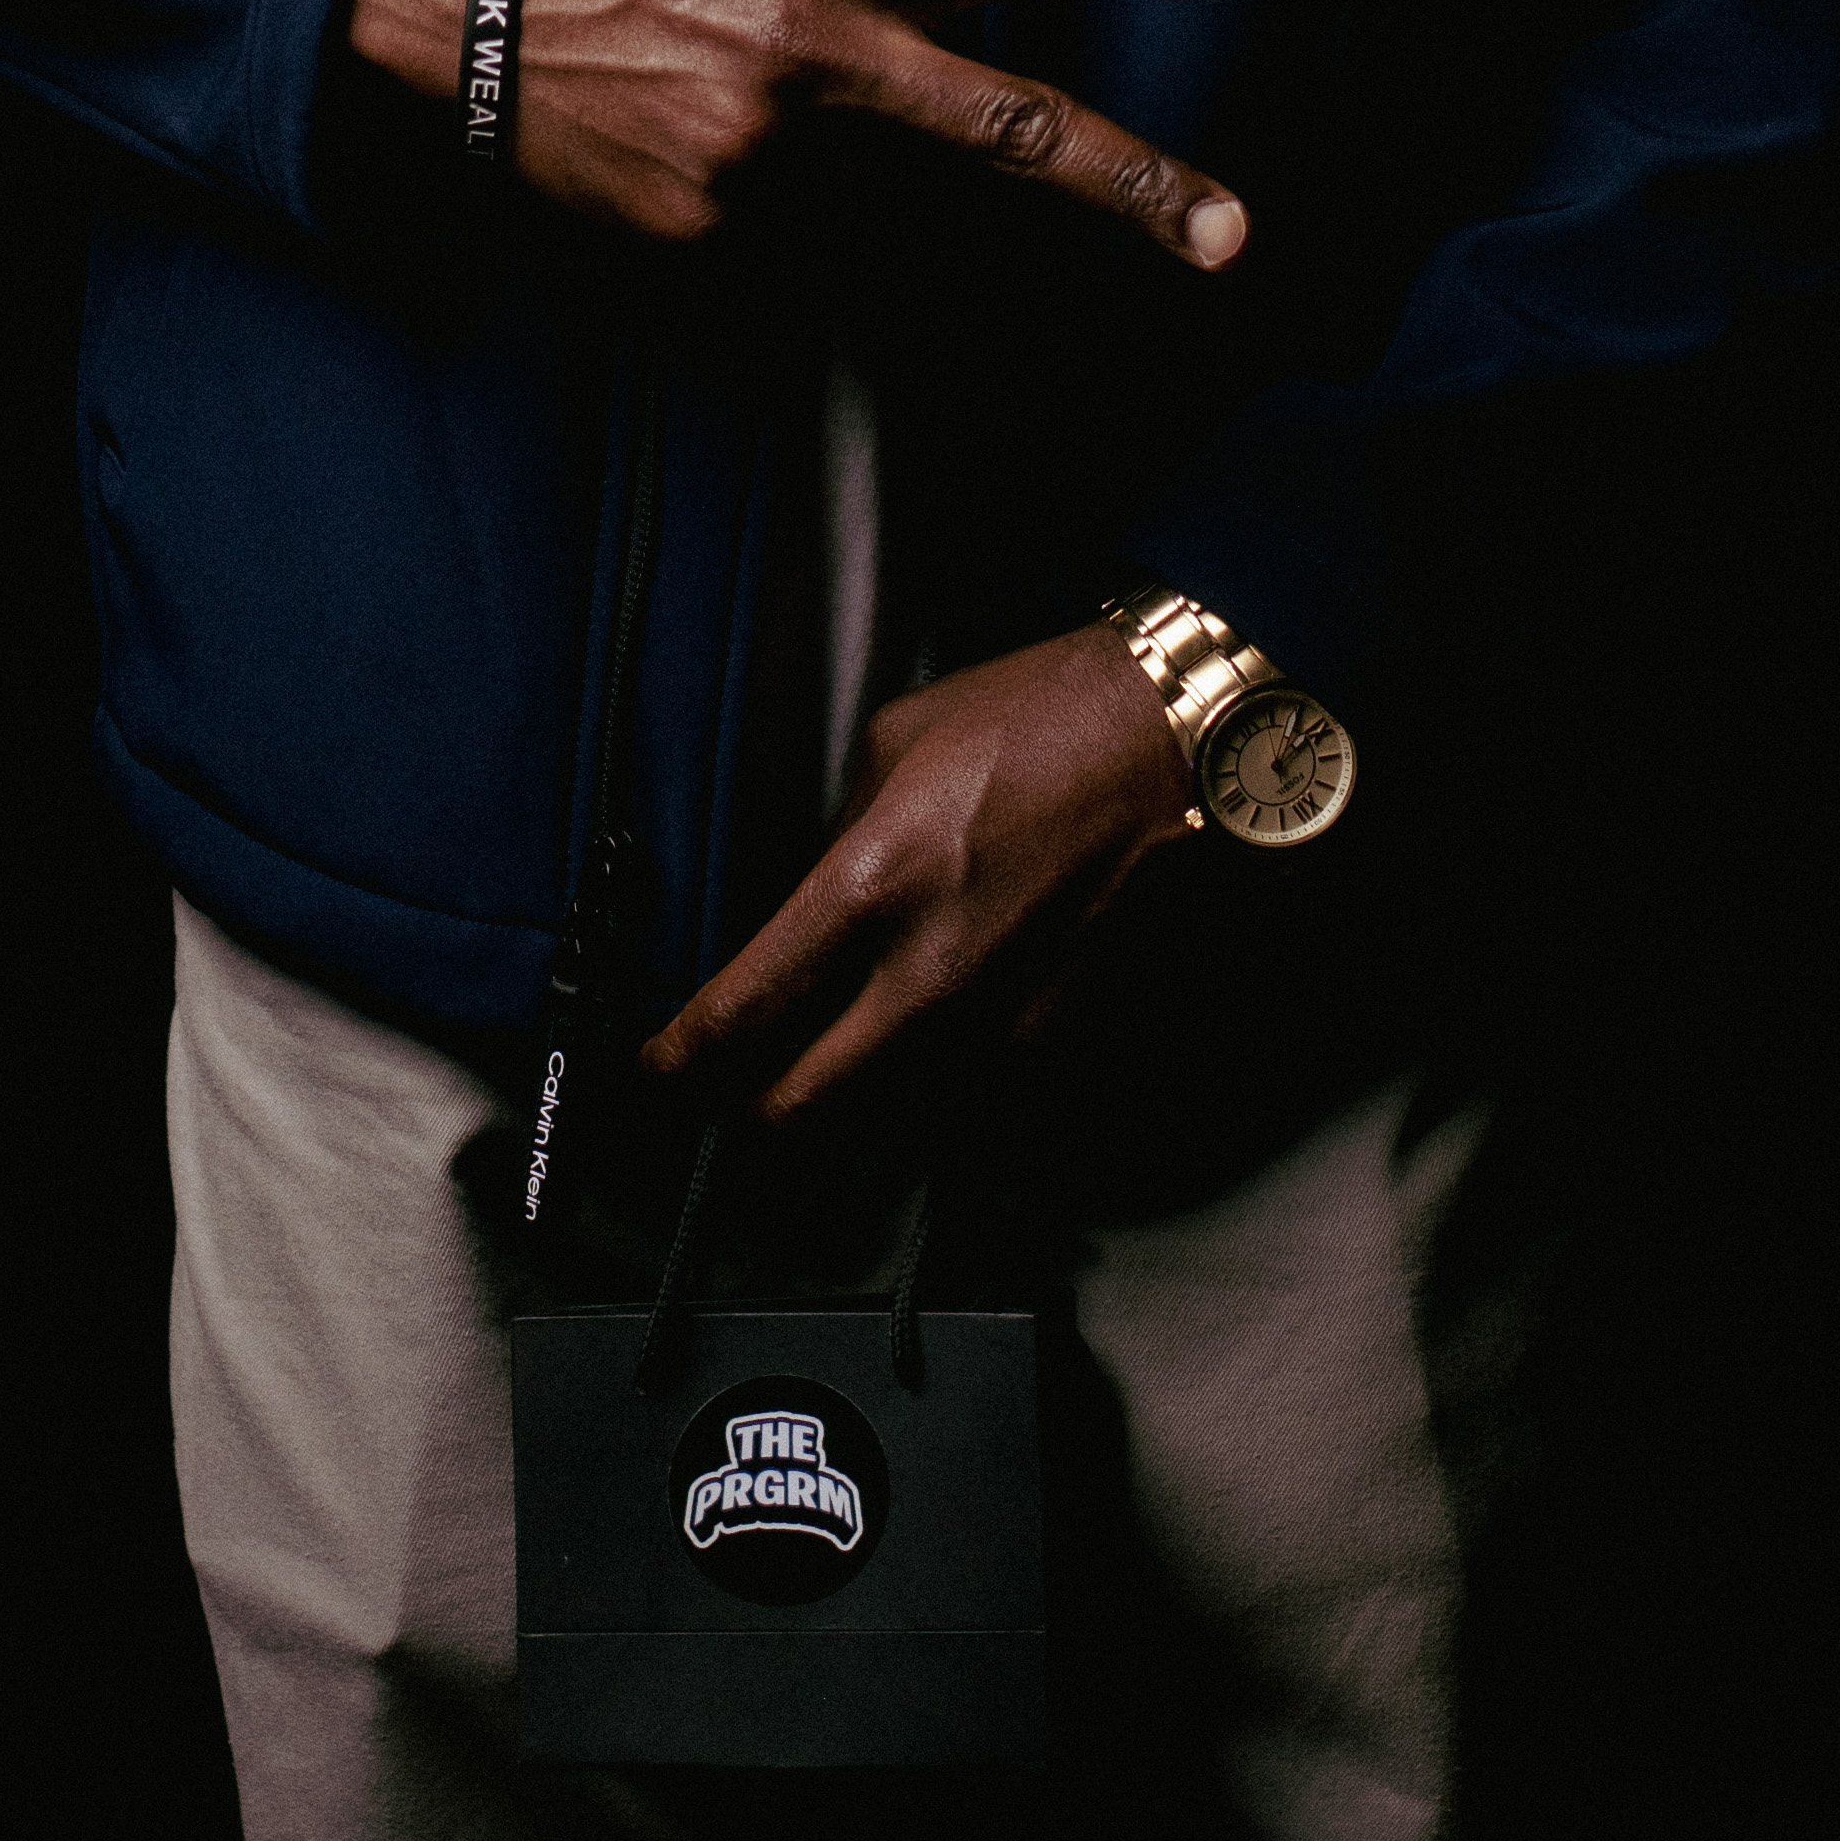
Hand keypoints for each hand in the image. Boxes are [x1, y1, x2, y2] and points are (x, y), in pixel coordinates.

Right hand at [348, 0, 1244, 265]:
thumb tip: (947, 20)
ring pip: (873, 192)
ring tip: (716, 93)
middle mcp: (811, 55)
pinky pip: (777, 232)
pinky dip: (753, 195)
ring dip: (840, 164)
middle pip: (1005, 129)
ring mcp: (760, 157)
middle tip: (1229, 233)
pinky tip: (673, 135)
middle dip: (1129, 186)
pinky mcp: (705, 230)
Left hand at [641, 625, 1197, 1122]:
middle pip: (802, 1106)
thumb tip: (821, 890)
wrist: (1183, 743)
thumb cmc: (1045, 717)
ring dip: (845, 1117)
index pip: (744, 1011)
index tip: (656, 1069)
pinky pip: (972, 1103)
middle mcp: (929, 976)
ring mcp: (1000, 1022)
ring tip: (818, 1094)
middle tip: (723, 1106)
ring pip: (887, 1122)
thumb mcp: (900, 743)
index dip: (680, 1058)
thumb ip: (847, 833)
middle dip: (747, 1118)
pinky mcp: (1061, 1039)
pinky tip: (922, 1072)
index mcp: (872, 886)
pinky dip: (935, 1103)